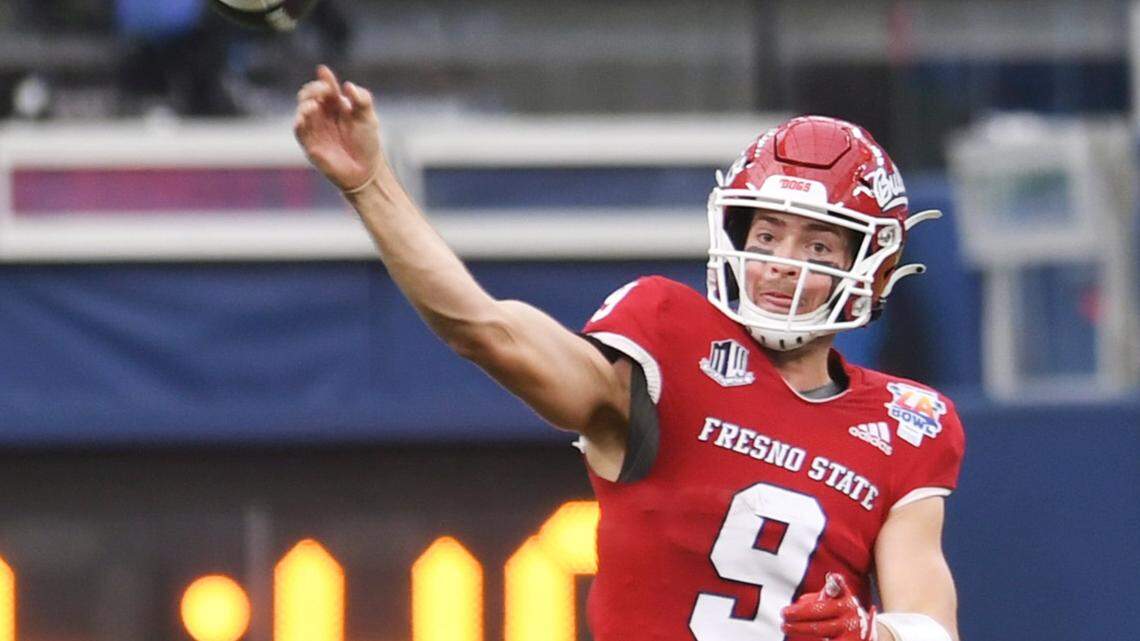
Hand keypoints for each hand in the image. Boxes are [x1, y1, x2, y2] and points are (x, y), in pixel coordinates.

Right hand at [293, 65, 382, 191]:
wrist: (366, 170)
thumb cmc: (367, 142)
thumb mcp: (368, 118)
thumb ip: (362, 99)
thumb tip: (348, 85)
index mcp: (336, 105)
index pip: (326, 87)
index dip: (324, 79)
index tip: (323, 71)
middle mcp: (323, 114)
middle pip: (309, 95)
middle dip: (313, 89)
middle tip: (323, 90)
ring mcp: (315, 128)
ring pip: (302, 110)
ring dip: (305, 103)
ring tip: (314, 104)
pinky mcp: (309, 143)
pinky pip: (299, 130)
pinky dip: (299, 121)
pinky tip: (304, 116)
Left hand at [781, 573, 876, 639]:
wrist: (863, 635)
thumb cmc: (841, 614)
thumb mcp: (835, 600)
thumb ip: (824, 595)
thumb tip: (802, 601)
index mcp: (845, 598)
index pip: (838, 588)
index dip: (836, 583)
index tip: (832, 577)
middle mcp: (850, 612)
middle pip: (820, 611)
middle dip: (798, 613)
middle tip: (783, 613)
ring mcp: (851, 630)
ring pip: (819, 629)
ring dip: (799, 628)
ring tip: (785, 626)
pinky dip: (814, 640)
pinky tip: (800, 640)